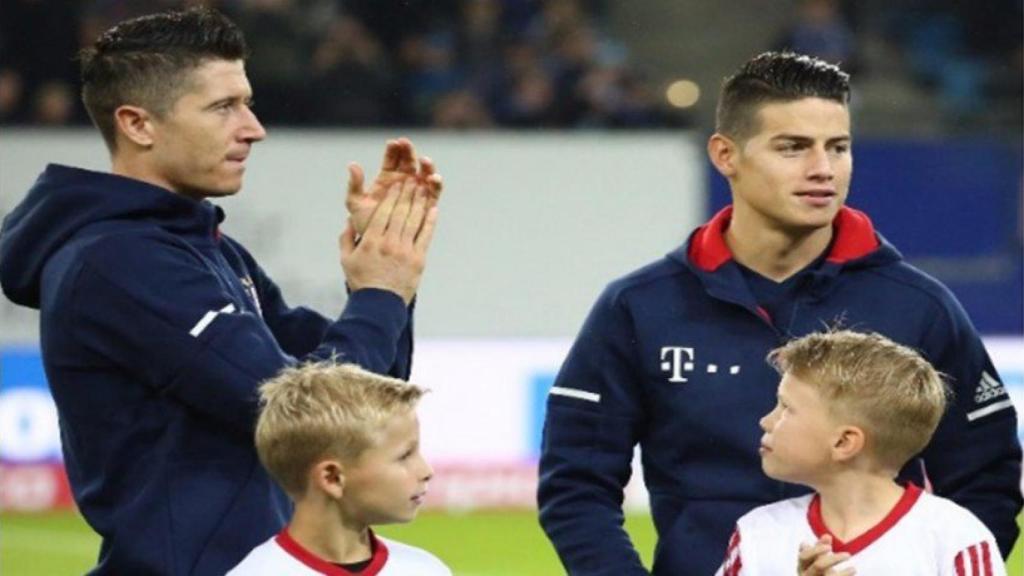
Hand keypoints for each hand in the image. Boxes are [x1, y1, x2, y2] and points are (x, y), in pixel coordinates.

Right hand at [339, 177, 437, 303]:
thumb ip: (346, 239)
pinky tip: (433, 210)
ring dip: (419, 203)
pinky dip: (430, 222)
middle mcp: (389, 243)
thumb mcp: (346, 260)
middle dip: (407, 194)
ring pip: (413, 221)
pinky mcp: (418, 259)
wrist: (379, 305)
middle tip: (412, 180)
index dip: (390, 196)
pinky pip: (425, 236)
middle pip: (399, 213)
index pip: (382, 212)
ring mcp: (405, 251)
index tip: (396, 184)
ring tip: (423, 189)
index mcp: (371, 241)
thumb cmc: (361, 282)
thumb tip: (348, 221)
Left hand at [346, 137, 442, 234]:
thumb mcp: (356, 204)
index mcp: (387, 178)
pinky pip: (434, 192)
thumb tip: (352, 164)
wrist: (378, 245)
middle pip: (410, 161)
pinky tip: (434, 178)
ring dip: (426, 165)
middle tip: (407, 144)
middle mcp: (404, 181)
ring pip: (424, 174)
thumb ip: (354, 185)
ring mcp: (417, 191)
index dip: (393, 149)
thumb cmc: (365, 224)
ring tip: (425, 161)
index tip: (392, 143)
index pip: (392, 158)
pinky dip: (436, 184)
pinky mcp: (427, 204)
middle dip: (409, 151)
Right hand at [798, 536, 854, 575]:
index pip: (804, 556)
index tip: (829, 546)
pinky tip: (853, 569)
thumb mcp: (817, 559)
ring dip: (842, 568)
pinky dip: (845, 574)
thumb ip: (820, 547)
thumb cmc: (818, 572)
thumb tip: (828, 535)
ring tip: (853, 566)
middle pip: (818, 566)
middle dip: (833, 559)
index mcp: (801, 567)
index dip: (816, 550)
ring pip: (829, 575)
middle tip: (848, 555)